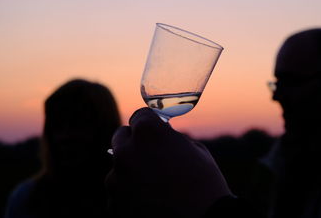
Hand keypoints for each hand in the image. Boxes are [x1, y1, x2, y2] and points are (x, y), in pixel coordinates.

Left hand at [106, 108, 231, 217]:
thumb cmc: (205, 186)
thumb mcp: (195, 151)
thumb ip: (172, 139)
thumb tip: (161, 138)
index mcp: (149, 133)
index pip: (140, 116)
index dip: (150, 122)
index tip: (154, 129)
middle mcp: (127, 152)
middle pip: (122, 137)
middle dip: (135, 142)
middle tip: (152, 154)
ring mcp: (117, 179)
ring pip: (118, 166)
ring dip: (131, 169)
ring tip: (154, 184)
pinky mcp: (114, 204)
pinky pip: (118, 191)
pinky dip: (129, 193)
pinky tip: (149, 200)